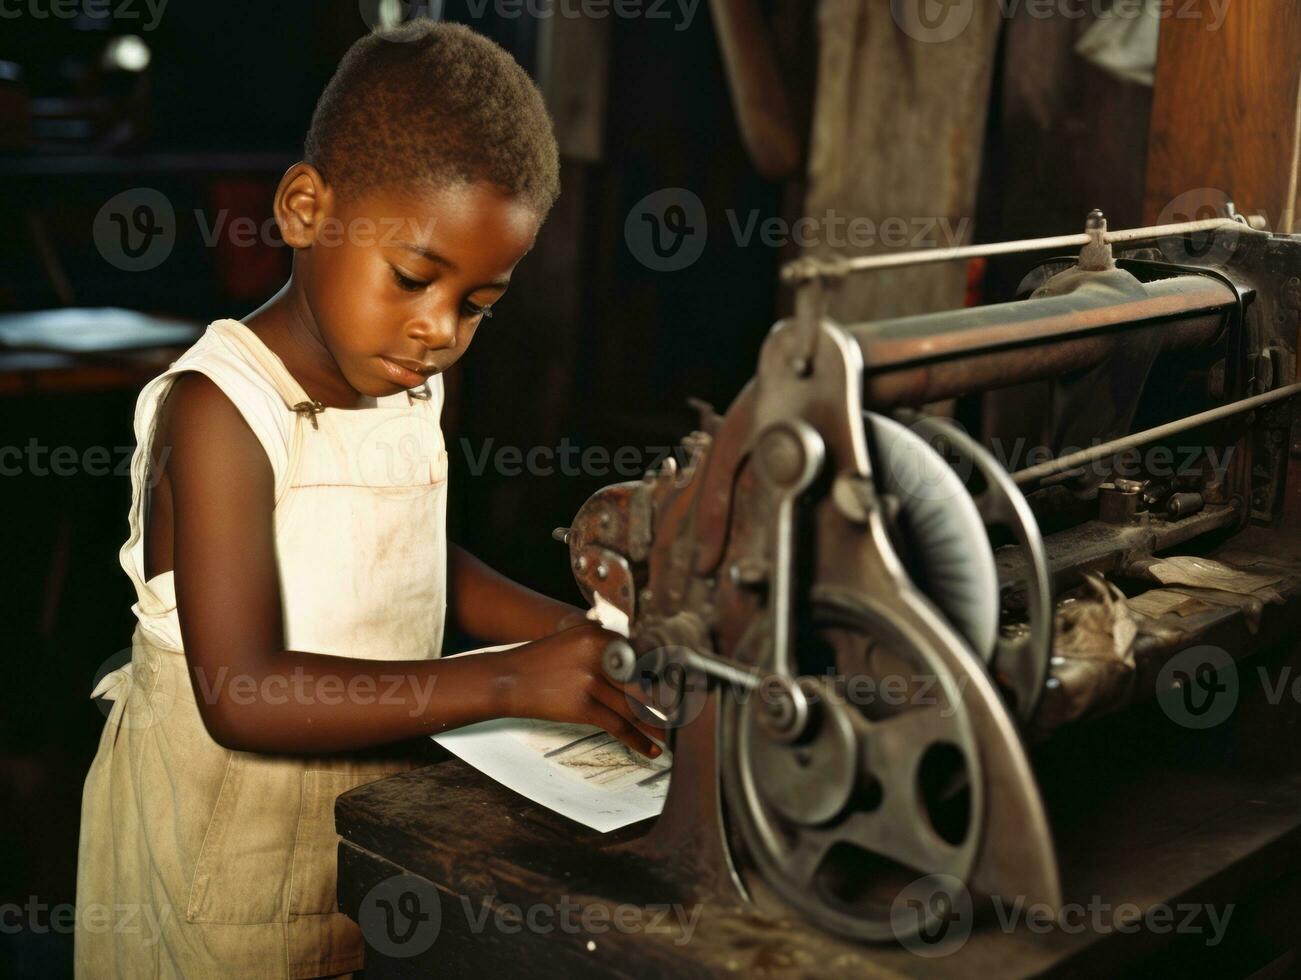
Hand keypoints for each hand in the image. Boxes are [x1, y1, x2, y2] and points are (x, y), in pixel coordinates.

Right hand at [494, 623, 666, 756]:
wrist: (507, 678)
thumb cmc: (540, 662)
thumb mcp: (573, 642)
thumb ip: (604, 648)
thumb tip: (638, 668)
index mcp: (599, 635)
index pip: (641, 656)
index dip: (658, 676)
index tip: (671, 687)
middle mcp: (599, 654)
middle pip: (641, 682)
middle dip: (661, 701)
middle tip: (676, 713)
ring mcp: (591, 680)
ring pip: (633, 706)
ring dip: (654, 724)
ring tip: (666, 734)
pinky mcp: (584, 706)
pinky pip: (619, 725)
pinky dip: (639, 739)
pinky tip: (651, 749)